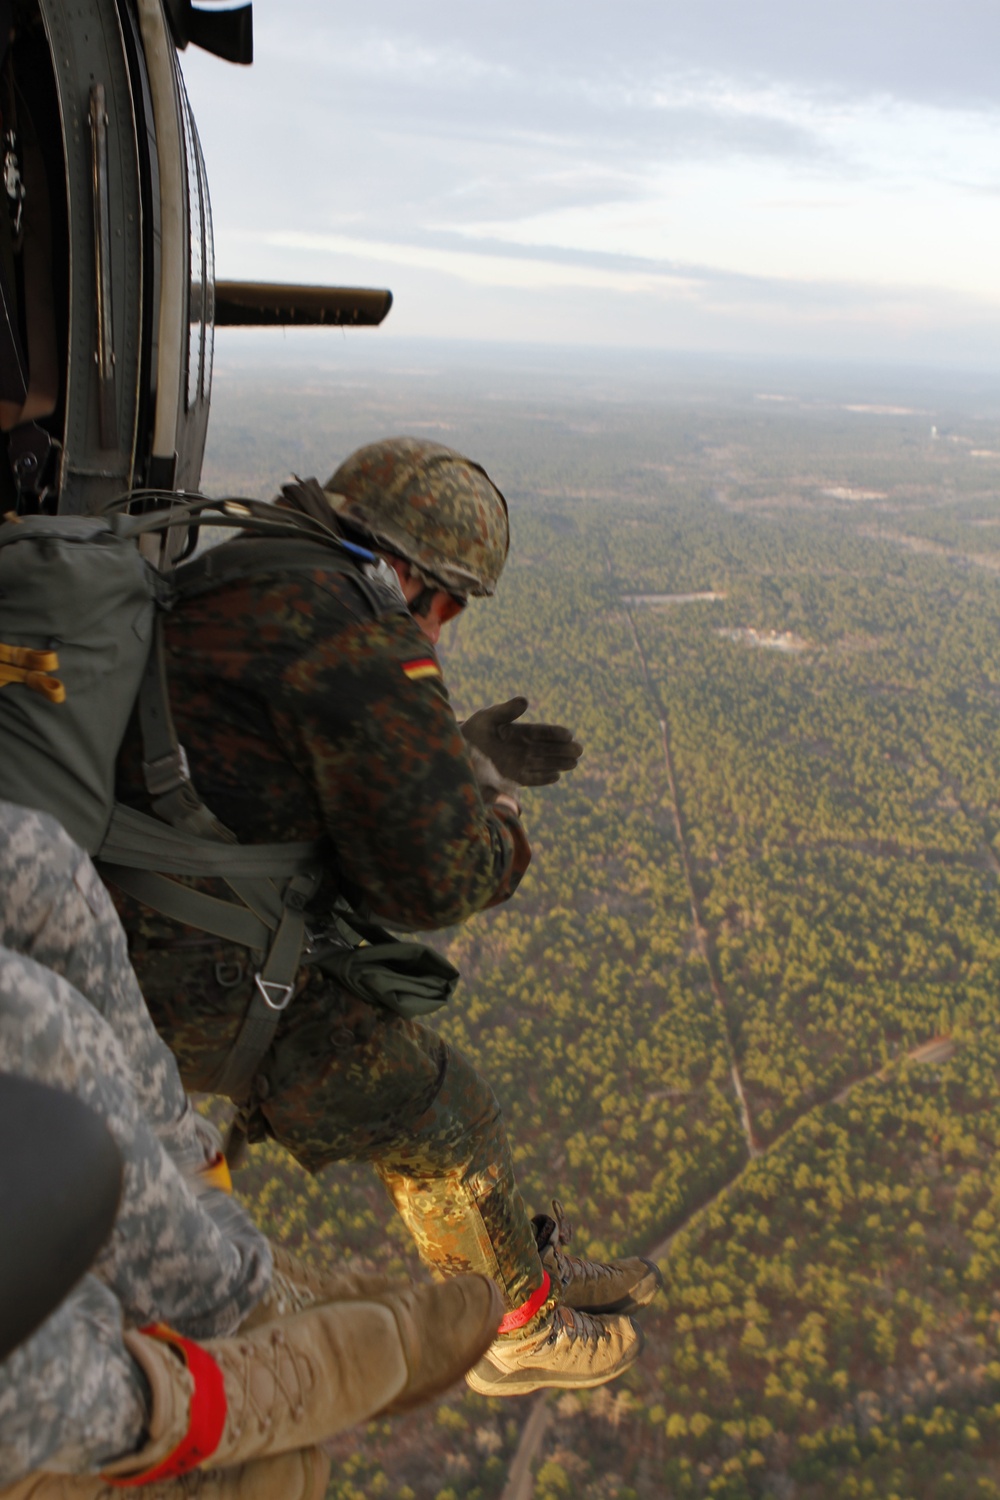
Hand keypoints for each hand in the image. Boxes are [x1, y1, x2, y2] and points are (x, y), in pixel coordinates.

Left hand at [461, 697, 582, 785]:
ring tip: (574, 763)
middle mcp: (523, 748)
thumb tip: (525, 701)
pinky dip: (543, 778)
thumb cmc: (473, 731)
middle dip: (563, 750)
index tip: (568, 733)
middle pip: (547, 749)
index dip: (555, 733)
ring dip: (558, 763)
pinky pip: (531, 778)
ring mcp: (519, 763)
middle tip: (579, 750)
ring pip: (543, 763)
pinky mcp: (513, 778)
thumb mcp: (488, 717)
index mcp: (519, 731)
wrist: (457, 751)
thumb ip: (506, 711)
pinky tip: (556, 776)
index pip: (541, 732)